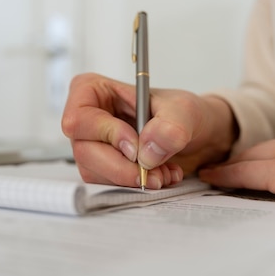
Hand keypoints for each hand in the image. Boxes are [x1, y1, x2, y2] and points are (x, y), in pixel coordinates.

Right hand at [61, 73, 235, 188]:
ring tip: (162, 173)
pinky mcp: (100, 166)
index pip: (80, 117)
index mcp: (92, 90)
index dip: (106, 135)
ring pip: (93, 171)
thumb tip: (146, 150)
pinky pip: (106, 183)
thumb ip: (170, 125)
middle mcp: (86, 118)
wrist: (193, 134)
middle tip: (152, 173)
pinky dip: (133, 185)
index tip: (136, 148)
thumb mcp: (184, 110)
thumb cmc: (180, 112)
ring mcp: (90, 144)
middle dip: (121, 167)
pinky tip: (157, 175)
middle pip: (84, 150)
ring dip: (130, 179)